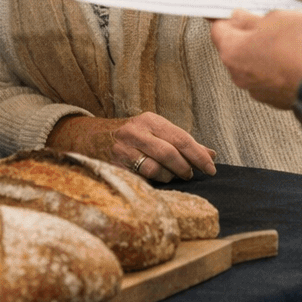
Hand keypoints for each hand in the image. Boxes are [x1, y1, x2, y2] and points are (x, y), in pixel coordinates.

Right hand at [48, 112, 216, 181]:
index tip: (211, 168)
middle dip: (185, 167)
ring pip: (156, 167)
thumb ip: (182, 143)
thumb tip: (212, 155)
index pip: (181, 137)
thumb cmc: (131, 138)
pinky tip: (156, 180)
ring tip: (172, 176)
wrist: (90, 138)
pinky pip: (141, 177)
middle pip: (170, 152)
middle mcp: (136, 131)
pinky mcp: (115, 164)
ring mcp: (124, 148)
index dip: (198, 154)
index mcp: (150, 120)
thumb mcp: (155, 133)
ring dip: (169, 176)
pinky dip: (154, 181)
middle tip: (190, 175)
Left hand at [210, 9, 301, 108]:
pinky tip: (295, 56)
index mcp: (233, 51)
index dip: (226, 16)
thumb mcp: (278, 18)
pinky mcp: (276, 100)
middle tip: (266, 19)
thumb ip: (254, 18)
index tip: (233, 9)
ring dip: (265, 52)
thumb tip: (241, 17)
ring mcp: (258, 90)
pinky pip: (271, 78)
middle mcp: (240, 75)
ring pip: (254, 65)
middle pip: (235, 49)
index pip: (218, 29)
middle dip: (248, 34)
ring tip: (286, 38)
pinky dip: (278, 68)